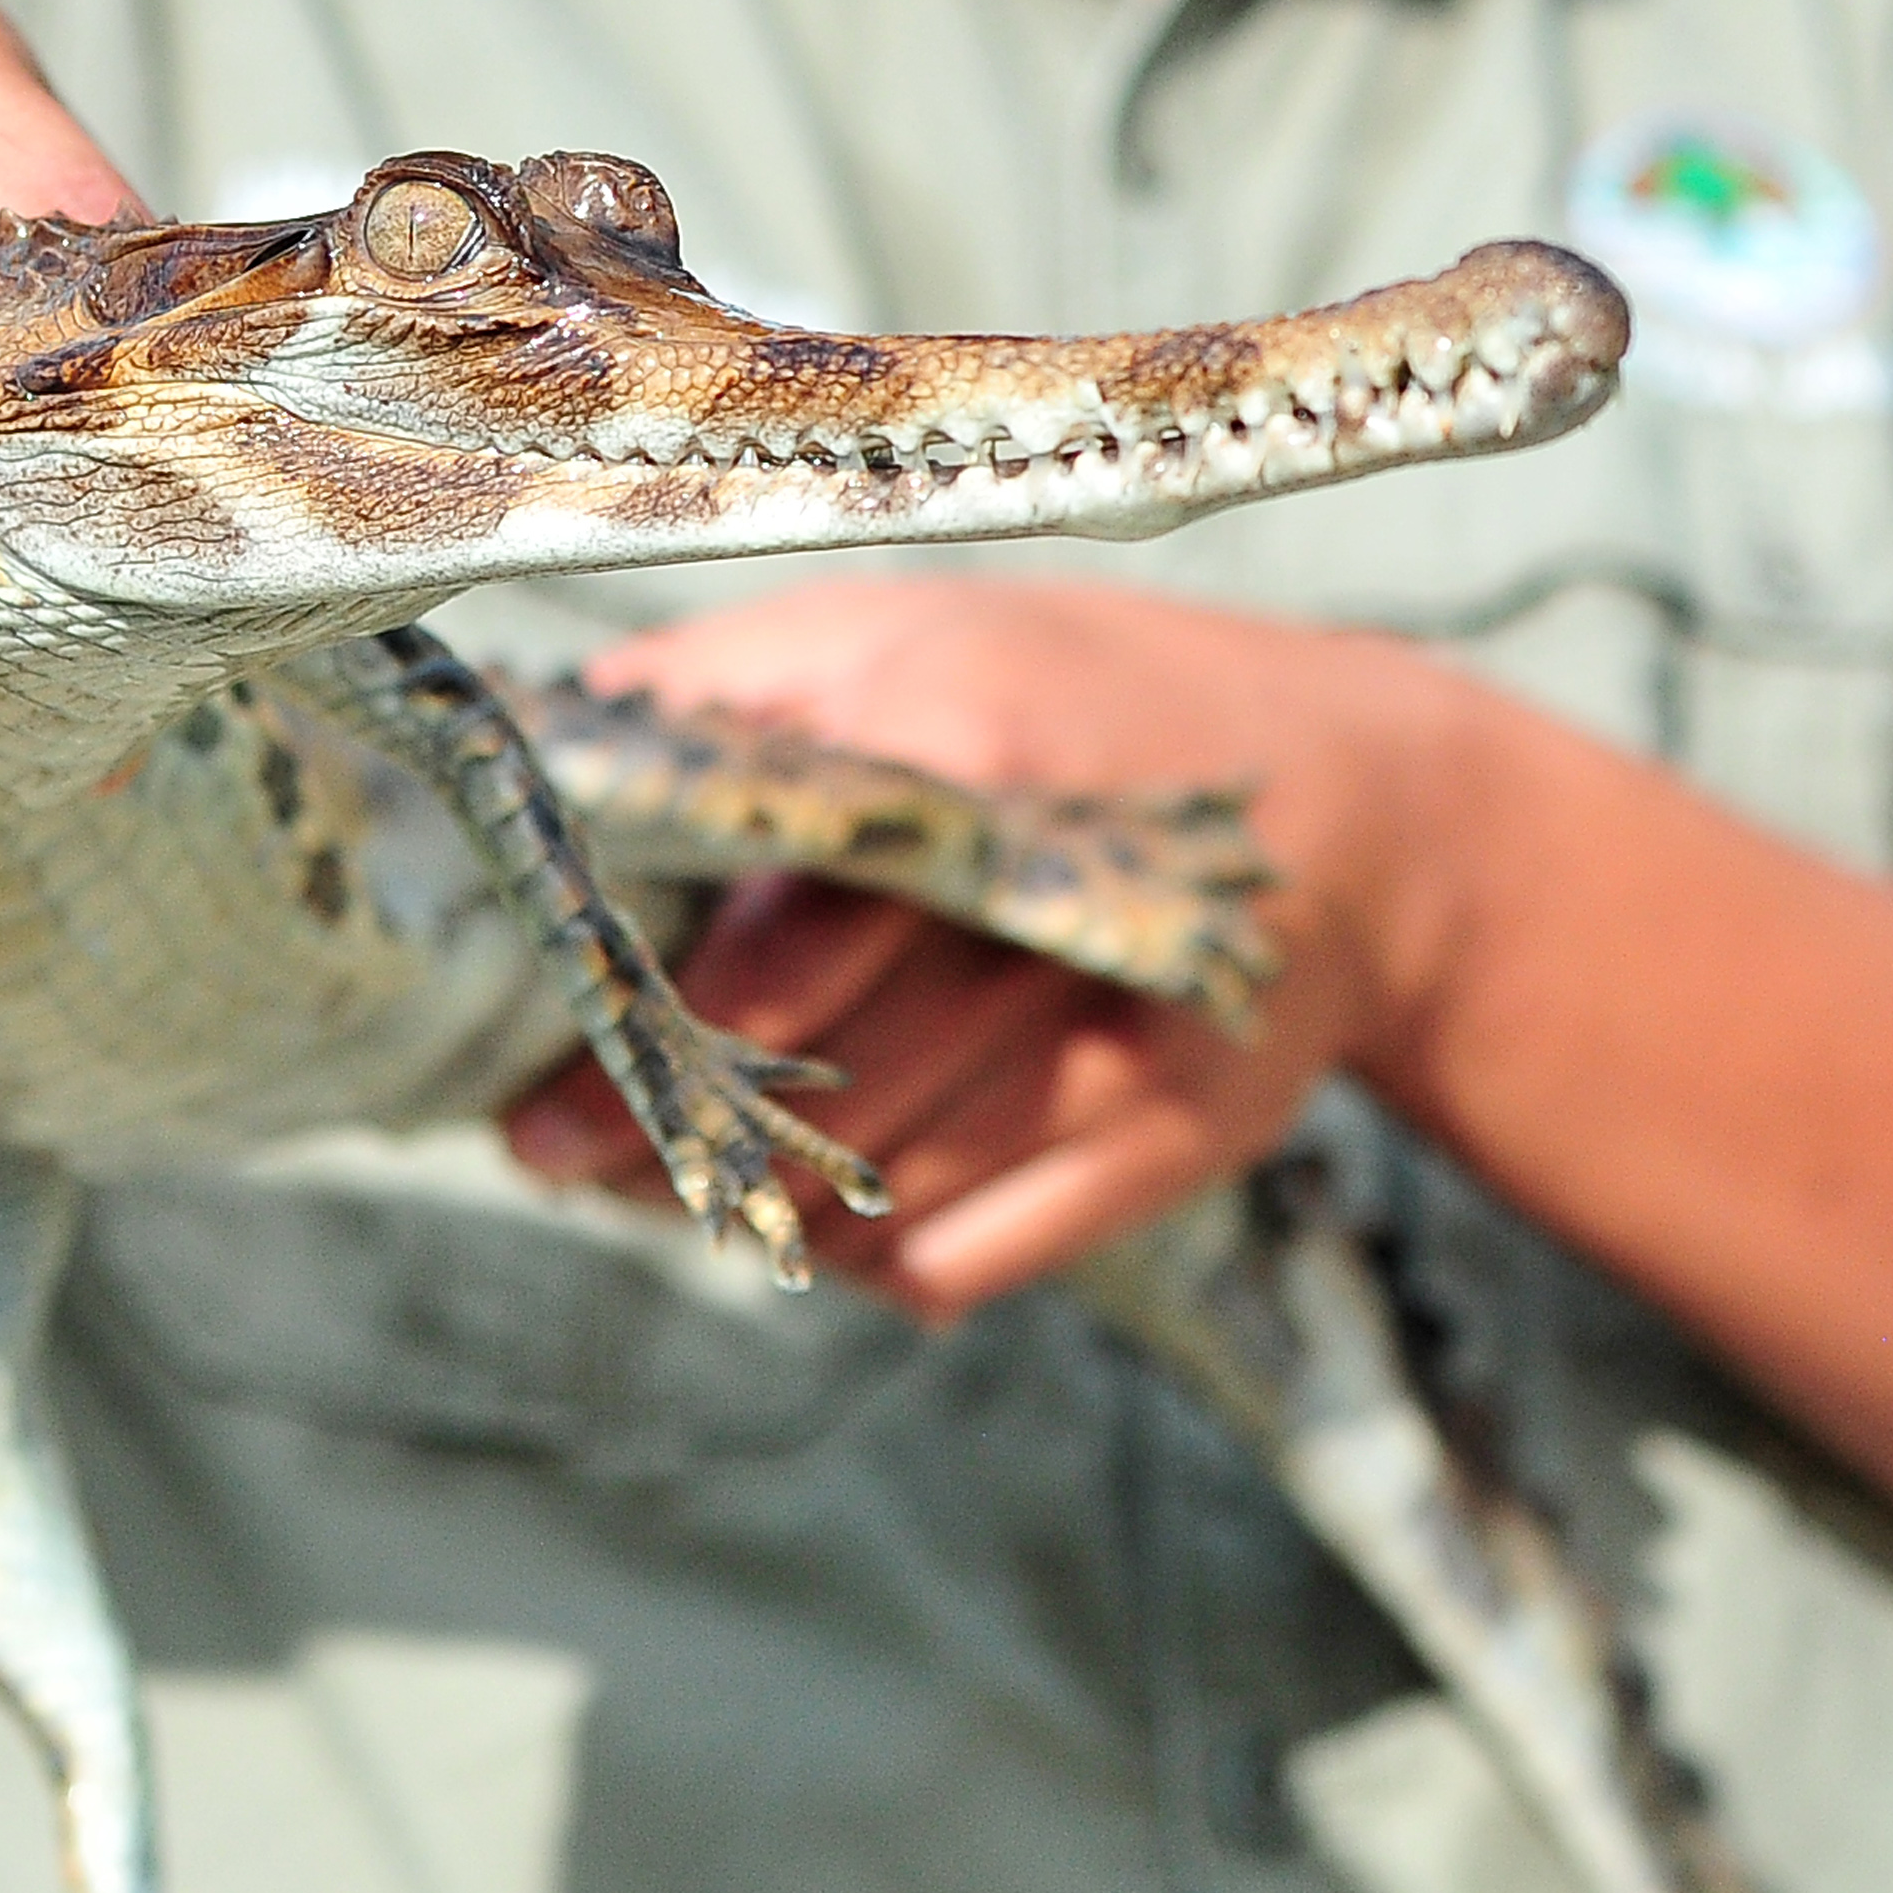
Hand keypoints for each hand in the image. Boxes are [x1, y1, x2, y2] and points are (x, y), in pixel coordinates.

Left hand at [504, 575, 1482, 1317]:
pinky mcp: (1181, 1140)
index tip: (528, 1076)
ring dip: (761, 1201)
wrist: (1363, 806)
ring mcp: (1126, 1031)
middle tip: (555, 1155)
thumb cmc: (1076, 703)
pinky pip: (968, 1259)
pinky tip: (839, 1216)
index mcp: (965, 746)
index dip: (638, 1020)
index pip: (769, 934)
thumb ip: (730, 683)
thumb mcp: (908, 630)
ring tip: (683, 1179)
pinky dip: (881, 1262)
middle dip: (663, 1132)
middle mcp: (1049, 897)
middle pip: (811, 1076)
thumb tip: (549, 749)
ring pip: (877, 1188)